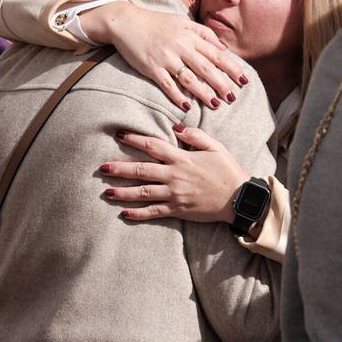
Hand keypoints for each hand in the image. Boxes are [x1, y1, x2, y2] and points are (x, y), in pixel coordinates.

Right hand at [83, 3, 247, 109]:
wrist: (127, 22)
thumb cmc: (157, 23)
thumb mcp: (183, 22)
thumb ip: (204, 33)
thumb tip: (223, 48)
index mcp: (190, 35)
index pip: (217, 54)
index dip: (232, 68)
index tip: (244, 80)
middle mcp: (181, 46)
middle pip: (206, 68)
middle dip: (222, 84)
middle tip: (233, 98)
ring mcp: (166, 58)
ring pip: (190, 78)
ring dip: (204, 93)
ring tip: (216, 105)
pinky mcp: (151, 67)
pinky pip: (168, 84)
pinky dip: (178, 96)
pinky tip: (187, 105)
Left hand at [100, 125, 250, 222]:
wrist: (239, 198)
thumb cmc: (228, 170)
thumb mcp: (215, 146)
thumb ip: (195, 135)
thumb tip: (176, 128)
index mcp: (182, 158)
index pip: (153, 145)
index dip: (135, 139)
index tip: (120, 135)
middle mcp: (174, 175)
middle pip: (141, 170)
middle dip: (120, 168)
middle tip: (102, 167)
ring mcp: (175, 194)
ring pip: (142, 192)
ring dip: (123, 191)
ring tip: (106, 191)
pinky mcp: (178, 210)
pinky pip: (153, 212)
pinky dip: (138, 213)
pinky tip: (124, 213)